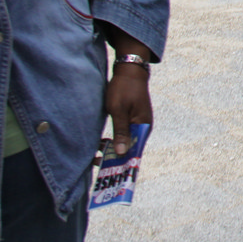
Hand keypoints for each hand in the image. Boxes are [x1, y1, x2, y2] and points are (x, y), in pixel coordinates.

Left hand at [101, 26, 152, 156]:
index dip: (123, 162)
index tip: (109, 172)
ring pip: (126, 141)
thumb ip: (120, 132)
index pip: (135, 150)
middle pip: (131, 148)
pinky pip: (125, 134)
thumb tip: (121, 153)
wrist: (130, 69)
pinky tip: (104, 143)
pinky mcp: (133, 118)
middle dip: (116, 157)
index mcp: (143, 126)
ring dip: (114, 148)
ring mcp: (139, 122)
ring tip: (99, 154)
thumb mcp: (118, 110)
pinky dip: (115, 140)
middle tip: (99, 163)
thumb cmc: (123, 89)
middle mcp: (144, 126)